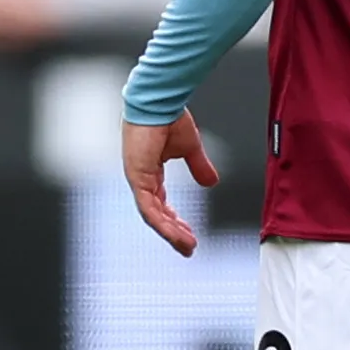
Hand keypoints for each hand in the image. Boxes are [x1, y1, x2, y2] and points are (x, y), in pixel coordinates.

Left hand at [122, 110, 220, 255]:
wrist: (161, 101)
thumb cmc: (169, 117)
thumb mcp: (190, 148)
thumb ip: (199, 167)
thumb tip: (212, 182)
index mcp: (150, 172)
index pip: (161, 204)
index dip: (174, 220)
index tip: (189, 233)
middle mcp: (141, 178)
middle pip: (156, 215)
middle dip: (173, 232)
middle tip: (188, 248)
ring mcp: (137, 179)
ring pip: (152, 216)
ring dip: (170, 233)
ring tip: (187, 246)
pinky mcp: (137, 177)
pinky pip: (148, 207)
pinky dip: (162, 222)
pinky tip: (175, 233)